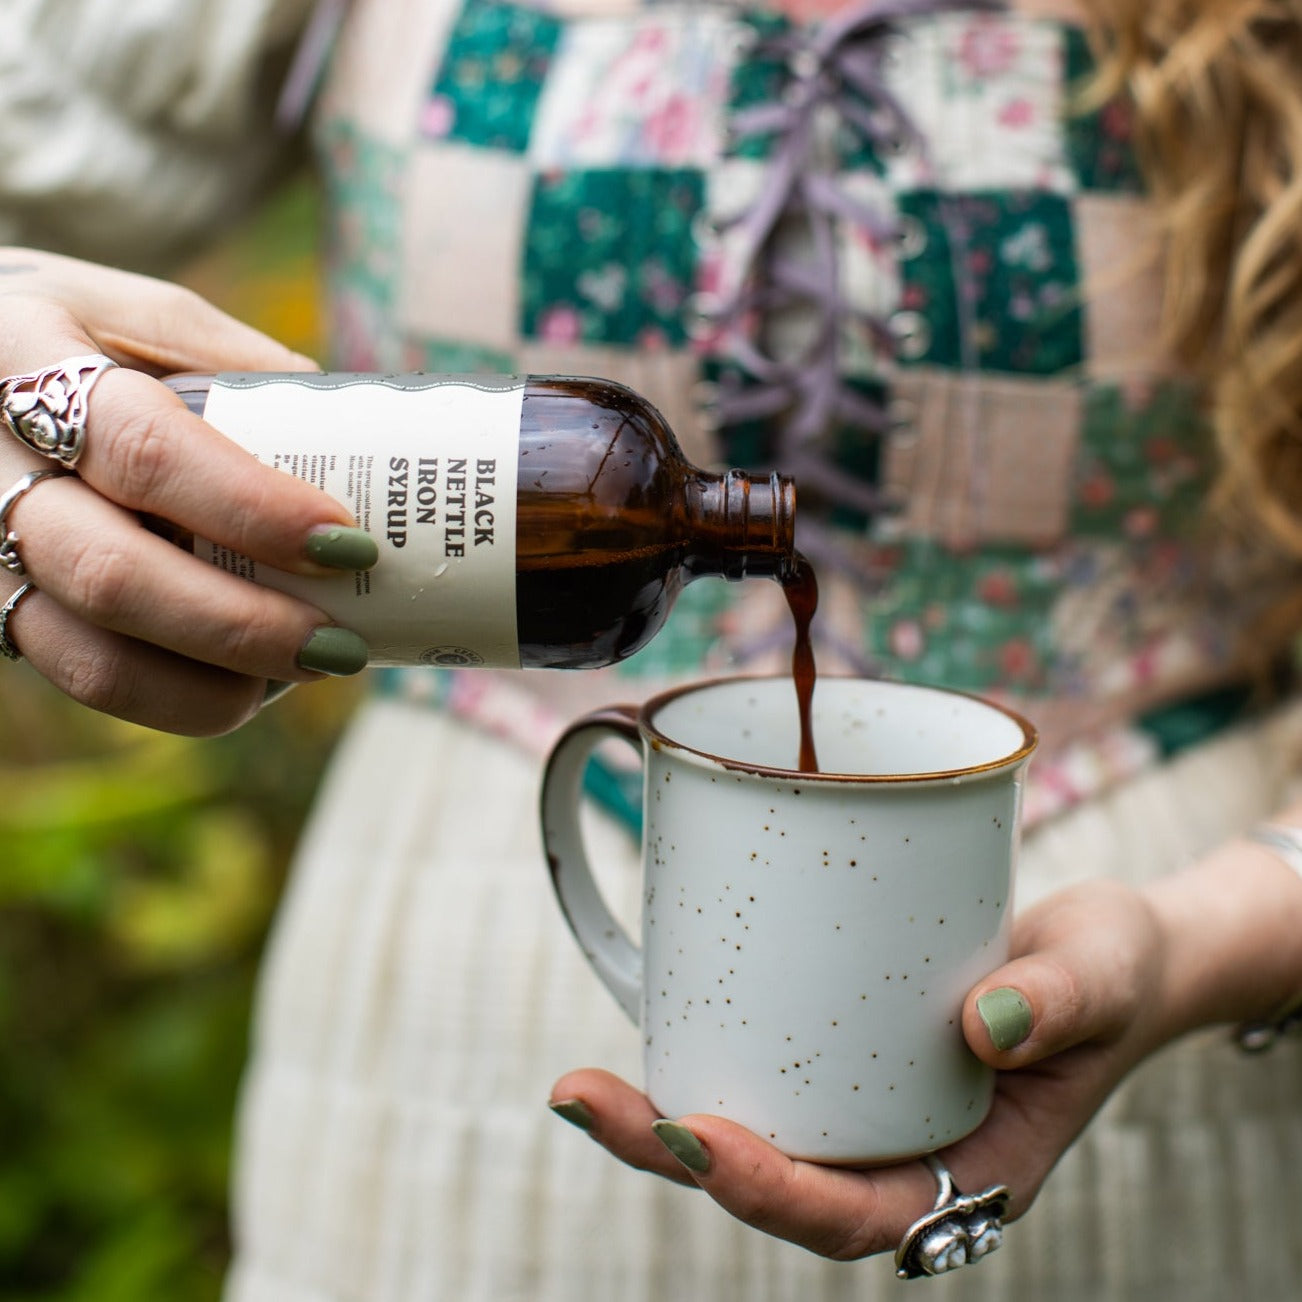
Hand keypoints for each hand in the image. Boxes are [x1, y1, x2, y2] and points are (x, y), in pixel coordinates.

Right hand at [0, 247, 374, 734]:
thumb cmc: (73, 336)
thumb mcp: (136, 312)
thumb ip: (230, 360)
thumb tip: (347, 425)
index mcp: (27, 361)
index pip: (147, 450)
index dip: (253, 509)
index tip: (346, 543)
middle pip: (114, 574)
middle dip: (244, 624)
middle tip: (342, 643)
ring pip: (91, 655)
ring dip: (217, 685)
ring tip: (312, 672)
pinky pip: (86, 678)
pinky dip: (179, 698)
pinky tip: (251, 686)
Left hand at [549, 879, 1169, 1260]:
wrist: (1104, 952)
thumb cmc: (1110, 976)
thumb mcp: (1103, 976)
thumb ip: (1061, 1002)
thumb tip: (986, 1022)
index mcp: (967, 1171)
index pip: (854, 1214)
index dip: (771, 1192)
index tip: (696, 1140)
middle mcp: (902, 1150)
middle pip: (776, 1182)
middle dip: (672, 1153)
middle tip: (583, 1100)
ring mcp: (869, 1103)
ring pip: (759, 1131)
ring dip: (663, 1118)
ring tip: (579, 1085)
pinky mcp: (845, 1046)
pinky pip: (772, 1069)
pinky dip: (711, 1055)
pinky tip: (652, 1021)